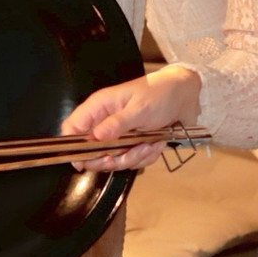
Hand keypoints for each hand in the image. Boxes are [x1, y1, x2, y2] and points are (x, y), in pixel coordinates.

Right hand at [60, 66, 202, 171]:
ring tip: (150, 143)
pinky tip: (156, 143)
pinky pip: (132, 161)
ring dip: (134, 157)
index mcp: (99, 108)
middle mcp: (105, 123)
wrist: (185, 96)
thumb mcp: (139, 109)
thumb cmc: (160, 94)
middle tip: (129, 153)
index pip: (72, 128)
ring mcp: (119, 136)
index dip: (72, 147)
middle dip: (112, 159)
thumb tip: (95, 137)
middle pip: (92, 153)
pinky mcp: (132, 144)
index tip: (83, 162)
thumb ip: (117, 124)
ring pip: (114, 160)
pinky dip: (146, 156)